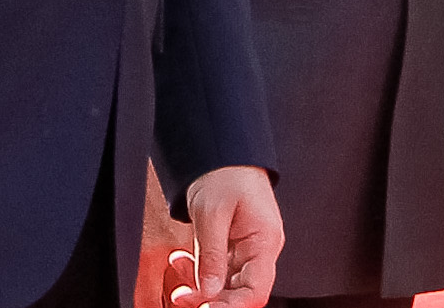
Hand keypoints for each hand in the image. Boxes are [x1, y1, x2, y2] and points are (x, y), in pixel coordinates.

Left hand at [172, 164, 281, 307]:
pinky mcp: (233, 247)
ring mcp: (247, 250)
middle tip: (182, 297)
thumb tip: (210, 292)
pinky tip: (182, 262)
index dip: (232, 307)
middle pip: (241, 292)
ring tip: (178, 273)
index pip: (256, 290)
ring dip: (201, 285)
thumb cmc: (226, 172)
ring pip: (226, 284)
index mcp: (265, 241)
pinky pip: (218, 270)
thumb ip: (212, 256)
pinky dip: (199, 271)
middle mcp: (260, 249)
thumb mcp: (212, 213)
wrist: (222, 151)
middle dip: (211, 299)